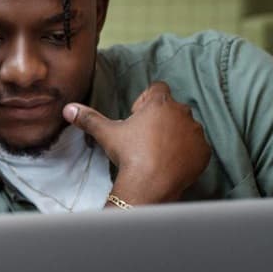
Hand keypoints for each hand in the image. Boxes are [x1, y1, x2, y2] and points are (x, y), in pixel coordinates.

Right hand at [63, 81, 210, 204]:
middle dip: (161, 118)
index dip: (146, 100)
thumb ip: (89, 118)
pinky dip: (188, 152)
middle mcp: (182, 112)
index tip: (137, 117)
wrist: (150, 184)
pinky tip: (172, 163)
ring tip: (159, 153)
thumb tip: (68, 109)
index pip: (157, 88)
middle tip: (146, 138)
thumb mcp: (107, 134)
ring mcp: (195, 132)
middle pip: (172, 108)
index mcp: (160, 103)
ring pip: (186, 127)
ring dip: (176, 135)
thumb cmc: (130, 154)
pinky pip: (197, 147)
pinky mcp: (204, 151)